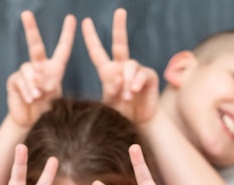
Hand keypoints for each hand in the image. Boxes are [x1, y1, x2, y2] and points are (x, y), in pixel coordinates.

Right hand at [6, 11, 75, 128]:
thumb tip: (39, 81)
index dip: (67, 35)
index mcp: (54, 70)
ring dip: (33, 83)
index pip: (62, 50)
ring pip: (28, 69)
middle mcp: (38, 67)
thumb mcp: (55, 100)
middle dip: (30, 28)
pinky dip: (27, 90)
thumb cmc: (47, 112)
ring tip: (37, 97)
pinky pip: (20, 80)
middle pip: (35, 44)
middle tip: (26, 14)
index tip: (71, 18)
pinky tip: (30, 99)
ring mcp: (25, 73)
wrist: (31, 124)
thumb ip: (52, 88)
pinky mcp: (14, 81)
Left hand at [82, 8, 158, 123]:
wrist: (139, 124)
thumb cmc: (122, 115)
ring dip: (127, 80)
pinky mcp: (148, 76)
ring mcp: (136, 71)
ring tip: (126, 96)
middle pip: (120, 43)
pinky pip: (141, 74)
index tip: (85, 22)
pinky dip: (136, 82)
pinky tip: (133, 91)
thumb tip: (118, 77)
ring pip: (130, 65)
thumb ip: (110, 91)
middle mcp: (122, 68)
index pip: (97, 52)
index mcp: (108, 72)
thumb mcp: (110, 104)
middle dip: (119, 26)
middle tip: (120, 11)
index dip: (91, 37)